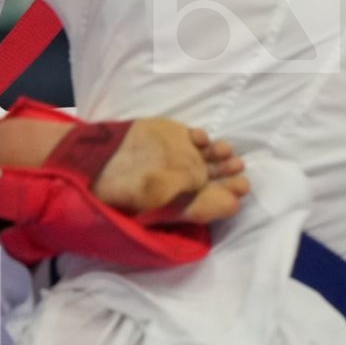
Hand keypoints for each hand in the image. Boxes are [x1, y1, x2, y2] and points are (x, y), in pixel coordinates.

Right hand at [91, 120, 250, 224]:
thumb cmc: (131, 192)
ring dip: (223, 153)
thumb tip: (235, 205)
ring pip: (215, 156)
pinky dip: (204, 137)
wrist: (104, 163)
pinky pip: (199, 137)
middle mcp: (192, 180)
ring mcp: (187, 157)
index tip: (240, 187)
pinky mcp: (178, 137)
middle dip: (232, 172)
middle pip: (222, 176)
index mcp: (190, 201)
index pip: (219, 198)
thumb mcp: (164, 207)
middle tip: (236, 167)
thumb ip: (199, 206)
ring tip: (223, 152)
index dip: (232, 192)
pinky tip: (199, 139)